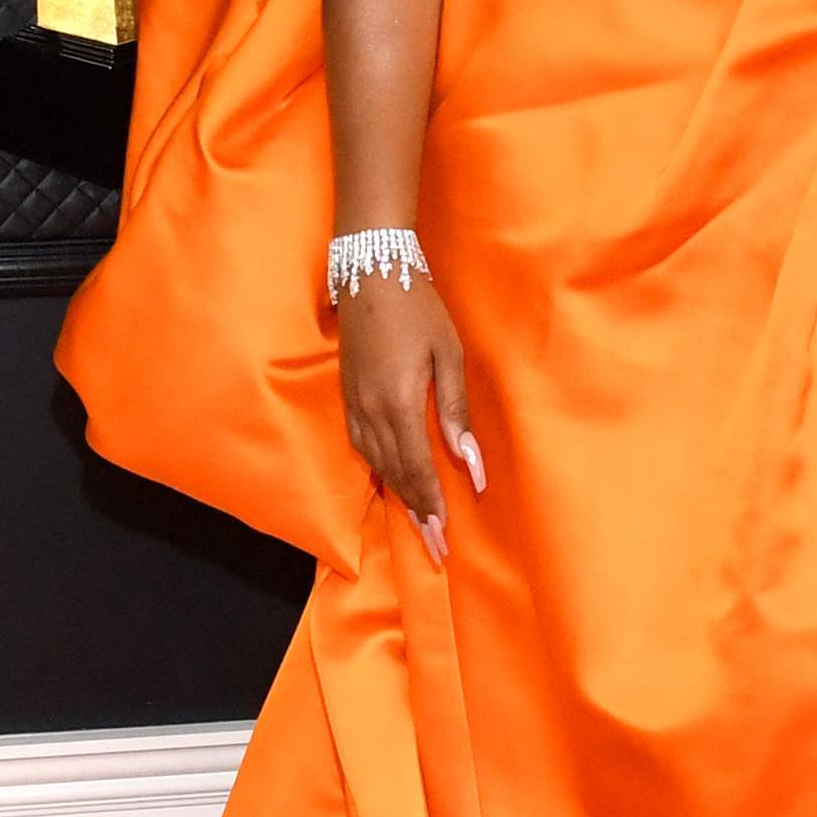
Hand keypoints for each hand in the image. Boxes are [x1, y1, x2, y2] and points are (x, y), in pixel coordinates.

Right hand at [334, 260, 481, 561]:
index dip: (431, 506)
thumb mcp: (447, 356)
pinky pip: (361, 445)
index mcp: (398, 404)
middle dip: (417, 512)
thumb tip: (469, 464)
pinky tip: (391, 479)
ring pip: (376, 464)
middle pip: (395, 475)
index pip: (417, 470)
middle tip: (435, 545)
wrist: (370, 272)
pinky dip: (379, 469)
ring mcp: (353, 405)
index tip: (443, 538)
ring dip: (398, 495)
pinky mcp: (347, 396)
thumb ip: (455, 412)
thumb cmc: (418, 309)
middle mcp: (370, 412)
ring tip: (418, 521)